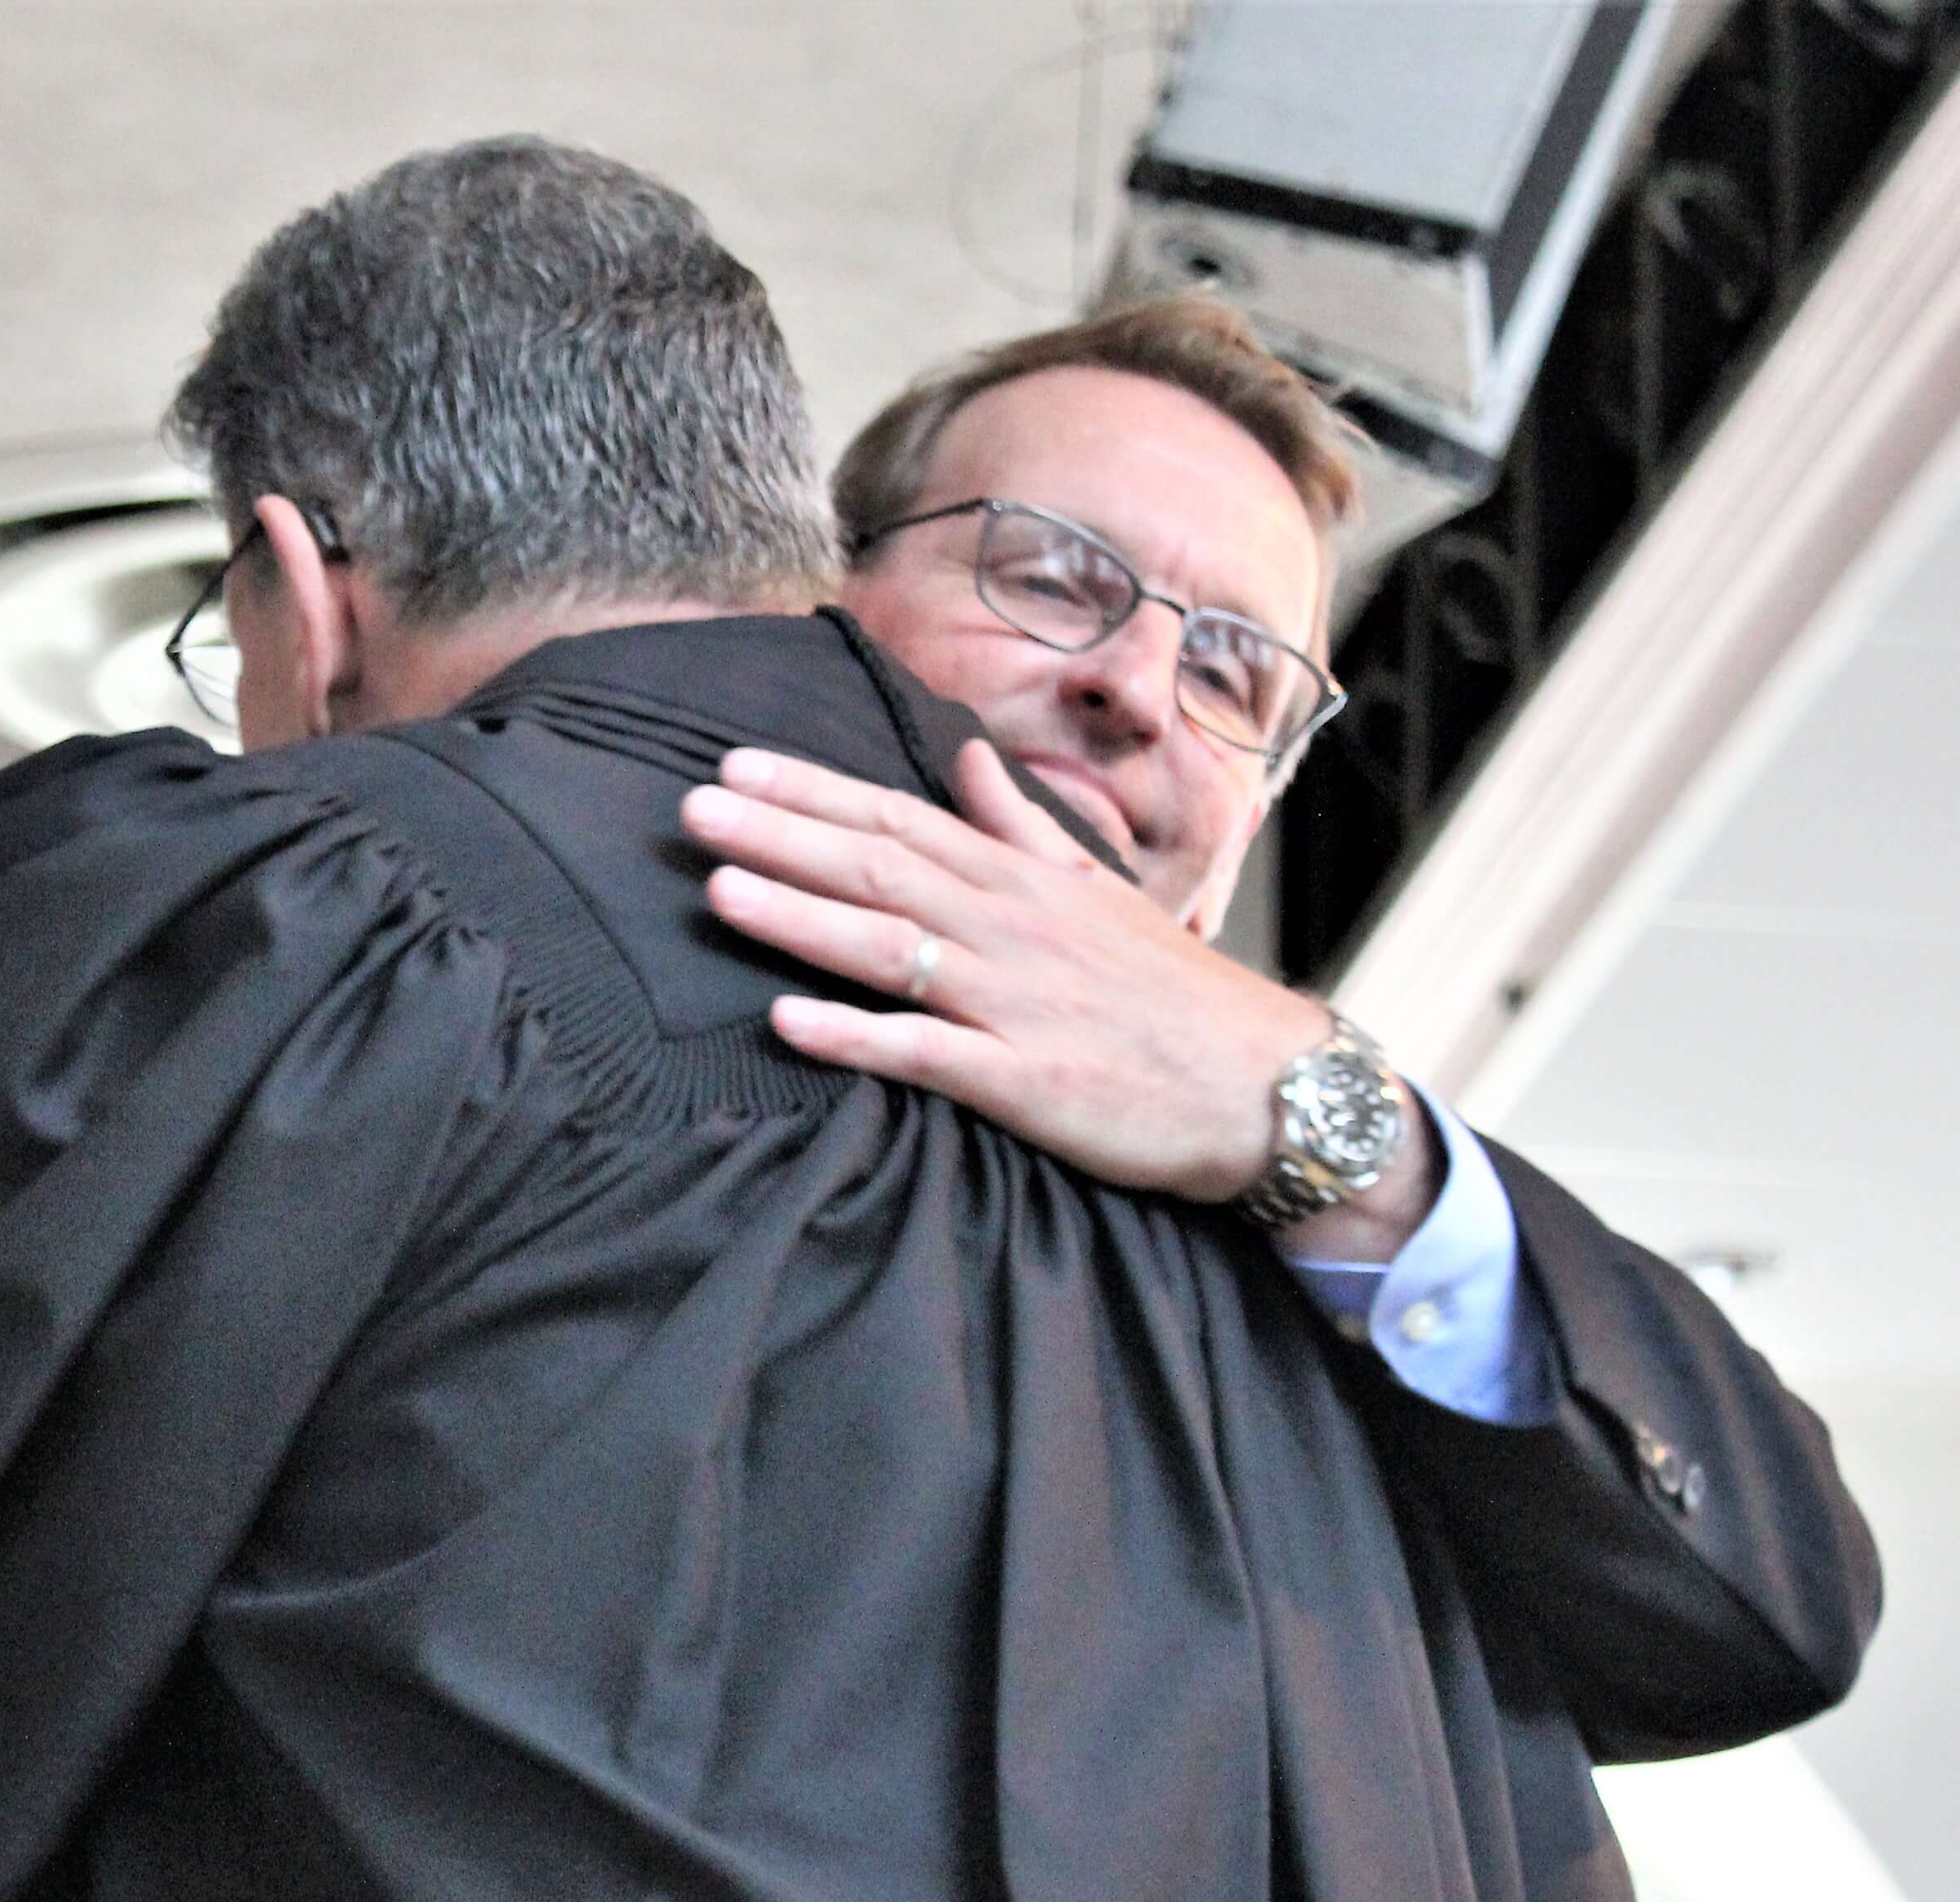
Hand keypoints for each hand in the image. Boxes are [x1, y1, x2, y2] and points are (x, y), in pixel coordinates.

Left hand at [682, 740, 1440, 1257]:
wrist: (1266, 1084)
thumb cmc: (1174, 991)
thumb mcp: (1100, 889)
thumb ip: (1022, 826)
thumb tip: (968, 758)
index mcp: (1021, 881)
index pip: (900, 818)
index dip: (813, 792)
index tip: (735, 764)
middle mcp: (1009, 927)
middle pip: (879, 868)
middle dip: (782, 836)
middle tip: (692, 807)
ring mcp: (1014, 1002)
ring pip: (891, 948)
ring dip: (802, 918)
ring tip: (720, 890)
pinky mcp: (1026, 1080)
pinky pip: (927, 1054)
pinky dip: (858, 1037)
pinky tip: (789, 1023)